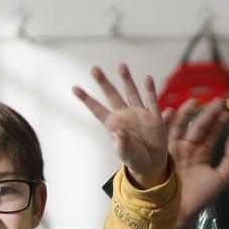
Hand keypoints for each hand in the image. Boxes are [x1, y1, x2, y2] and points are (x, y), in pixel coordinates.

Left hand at [72, 64, 175, 189]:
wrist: (152, 163)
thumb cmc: (134, 158)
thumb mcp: (125, 154)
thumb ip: (121, 143)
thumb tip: (118, 131)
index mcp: (113, 124)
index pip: (97, 109)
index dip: (86, 99)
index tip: (74, 88)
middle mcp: (124, 115)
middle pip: (112, 95)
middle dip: (103, 82)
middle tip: (94, 69)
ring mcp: (139, 114)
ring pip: (131, 93)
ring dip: (127, 79)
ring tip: (121, 66)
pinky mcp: (154, 117)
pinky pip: (151, 101)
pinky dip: (150, 90)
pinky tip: (147, 79)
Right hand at [167, 100, 228, 221]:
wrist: (180, 210)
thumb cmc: (201, 196)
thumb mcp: (222, 177)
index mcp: (202, 152)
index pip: (213, 132)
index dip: (220, 121)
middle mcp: (188, 147)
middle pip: (199, 125)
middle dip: (209, 112)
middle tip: (219, 100)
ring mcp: (174, 148)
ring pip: (182, 126)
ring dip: (188, 112)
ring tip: (196, 101)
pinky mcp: (162, 151)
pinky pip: (163, 134)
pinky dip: (165, 122)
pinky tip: (171, 111)